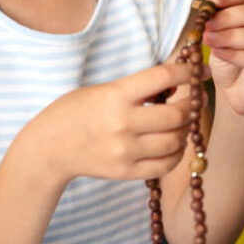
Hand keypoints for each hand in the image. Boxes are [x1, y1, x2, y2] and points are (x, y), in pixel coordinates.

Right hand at [34, 63, 195, 183]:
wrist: (47, 149)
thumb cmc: (75, 112)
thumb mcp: (103, 90)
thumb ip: (137, 88)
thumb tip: (177, 80)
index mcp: (116, 95)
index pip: (163, 76)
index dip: (187, 71)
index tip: (197, 71)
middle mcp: (123, 123)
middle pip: (177, 113)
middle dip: (193, 104)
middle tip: (195, 100)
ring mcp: (125, 151)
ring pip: (176, 140)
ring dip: (186, 130)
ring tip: (182, 122)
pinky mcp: (125, 172)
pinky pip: (166, 164)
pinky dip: (177, 153)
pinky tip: (173, 143)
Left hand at [202, 0, 243, 116]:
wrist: (234, 92)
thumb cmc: (227, 61)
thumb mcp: (218, 37)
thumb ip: (215, 21)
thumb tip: (206, 4)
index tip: (210, 0)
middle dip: (226, 18)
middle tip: (205, 25)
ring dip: (229, 36)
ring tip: (208, 39)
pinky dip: (235, 55)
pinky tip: (220, 54)